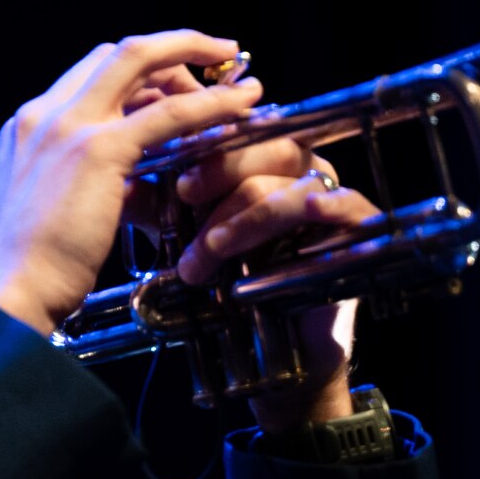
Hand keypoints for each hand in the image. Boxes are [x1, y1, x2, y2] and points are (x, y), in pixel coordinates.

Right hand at [0, 31, 261, 335]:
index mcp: (28, 128)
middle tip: (215, 56)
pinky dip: (210, 103)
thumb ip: (85, 182)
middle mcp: (44, 114)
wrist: (9, 295)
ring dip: (196, 60)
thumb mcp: (51, 209)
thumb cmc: (30, 271)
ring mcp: (68, 125)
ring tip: (238, 78)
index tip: (175, 79)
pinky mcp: (98, 149)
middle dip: (172, 48)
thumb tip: (132, 183)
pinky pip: (168, 113)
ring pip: (143, 62)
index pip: (91, 73)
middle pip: (117, 53)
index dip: (141, 70)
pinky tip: (239, 106)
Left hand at [173, 139, 381, 432]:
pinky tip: (289, 225)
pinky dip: (311, 211)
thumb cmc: (234, 283)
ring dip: (242, 215)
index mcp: (264, 158)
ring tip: (204, 254)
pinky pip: (339, 202)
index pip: (239, 129)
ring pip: (289, 180)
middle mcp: (303, 167)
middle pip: (267, 143)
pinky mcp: (358, 221)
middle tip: (183, 194)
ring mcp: (334, 191)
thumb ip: (162, 206)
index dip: (204, 139)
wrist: (276, 349)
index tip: (166, 160)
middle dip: (220, 168)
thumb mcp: (188, 236)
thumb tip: (120, 180)